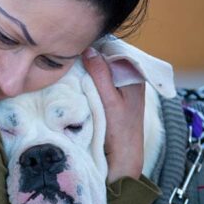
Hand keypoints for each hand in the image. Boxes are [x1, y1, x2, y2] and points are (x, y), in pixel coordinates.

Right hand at [82, 47, 144, 182]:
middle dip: (89, 57)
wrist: (123, 157)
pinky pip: (98, 81)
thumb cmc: (119, 131)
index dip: (94, 46)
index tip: (75, 46)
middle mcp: (128, 78)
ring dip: (86, 69)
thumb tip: (89, 50)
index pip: (113, 50)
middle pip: (105, 58)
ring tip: (69, 66)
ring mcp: (120, 87)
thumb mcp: (109, 100)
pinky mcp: (111, 96)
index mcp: (134, 75)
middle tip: (68, 57)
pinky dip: (87, 80)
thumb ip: (101, 75)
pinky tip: (75, 81)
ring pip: (100, 69)